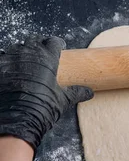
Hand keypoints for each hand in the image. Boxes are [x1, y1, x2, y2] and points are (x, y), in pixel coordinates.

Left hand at [0, 36, 92, 152]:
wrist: (16, 120)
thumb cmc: (42, 108)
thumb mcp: (63, 101)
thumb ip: (76, 93)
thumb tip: (89, 92)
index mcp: (47, 58)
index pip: (54, 41)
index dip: (57, 44)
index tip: (59, 47)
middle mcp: (28, 54)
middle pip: (34, 40)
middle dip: (38, 44)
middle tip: (41, 53)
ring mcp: (10, 59)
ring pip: (16, 47)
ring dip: (21, 52)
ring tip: (24, 62)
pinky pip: (2, 58)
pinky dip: (5, 62)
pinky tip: (9, 70)